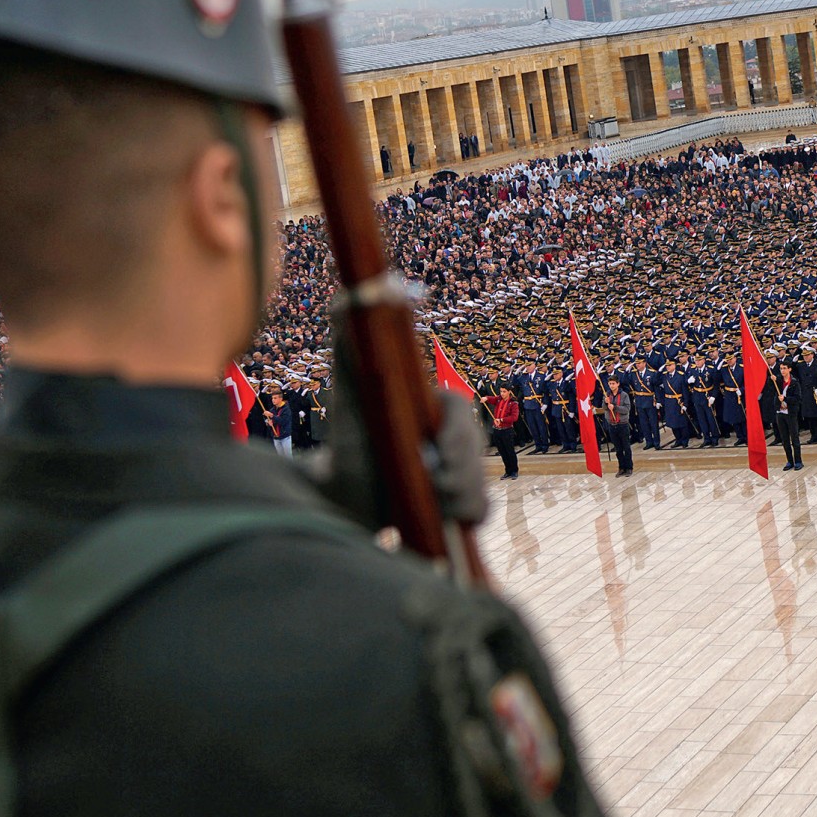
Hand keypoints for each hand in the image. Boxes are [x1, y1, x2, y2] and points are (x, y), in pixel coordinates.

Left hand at [314, 306, 488, 533]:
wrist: (338, 495)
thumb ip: (350, 337)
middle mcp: (451, 441)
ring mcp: (457, 477)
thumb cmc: (346, 436)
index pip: (460, 412)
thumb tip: (359, 293)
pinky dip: (465, 518)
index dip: (457, 432)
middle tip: (435, 484)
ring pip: (478, 489)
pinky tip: (444, 523)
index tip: (438, 449)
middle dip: (462, 471)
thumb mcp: (347, 385)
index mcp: (433, 410)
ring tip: (433, 506)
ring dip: (460, 500)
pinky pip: (478, 514)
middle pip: (475, 454)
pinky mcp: (454, 511)